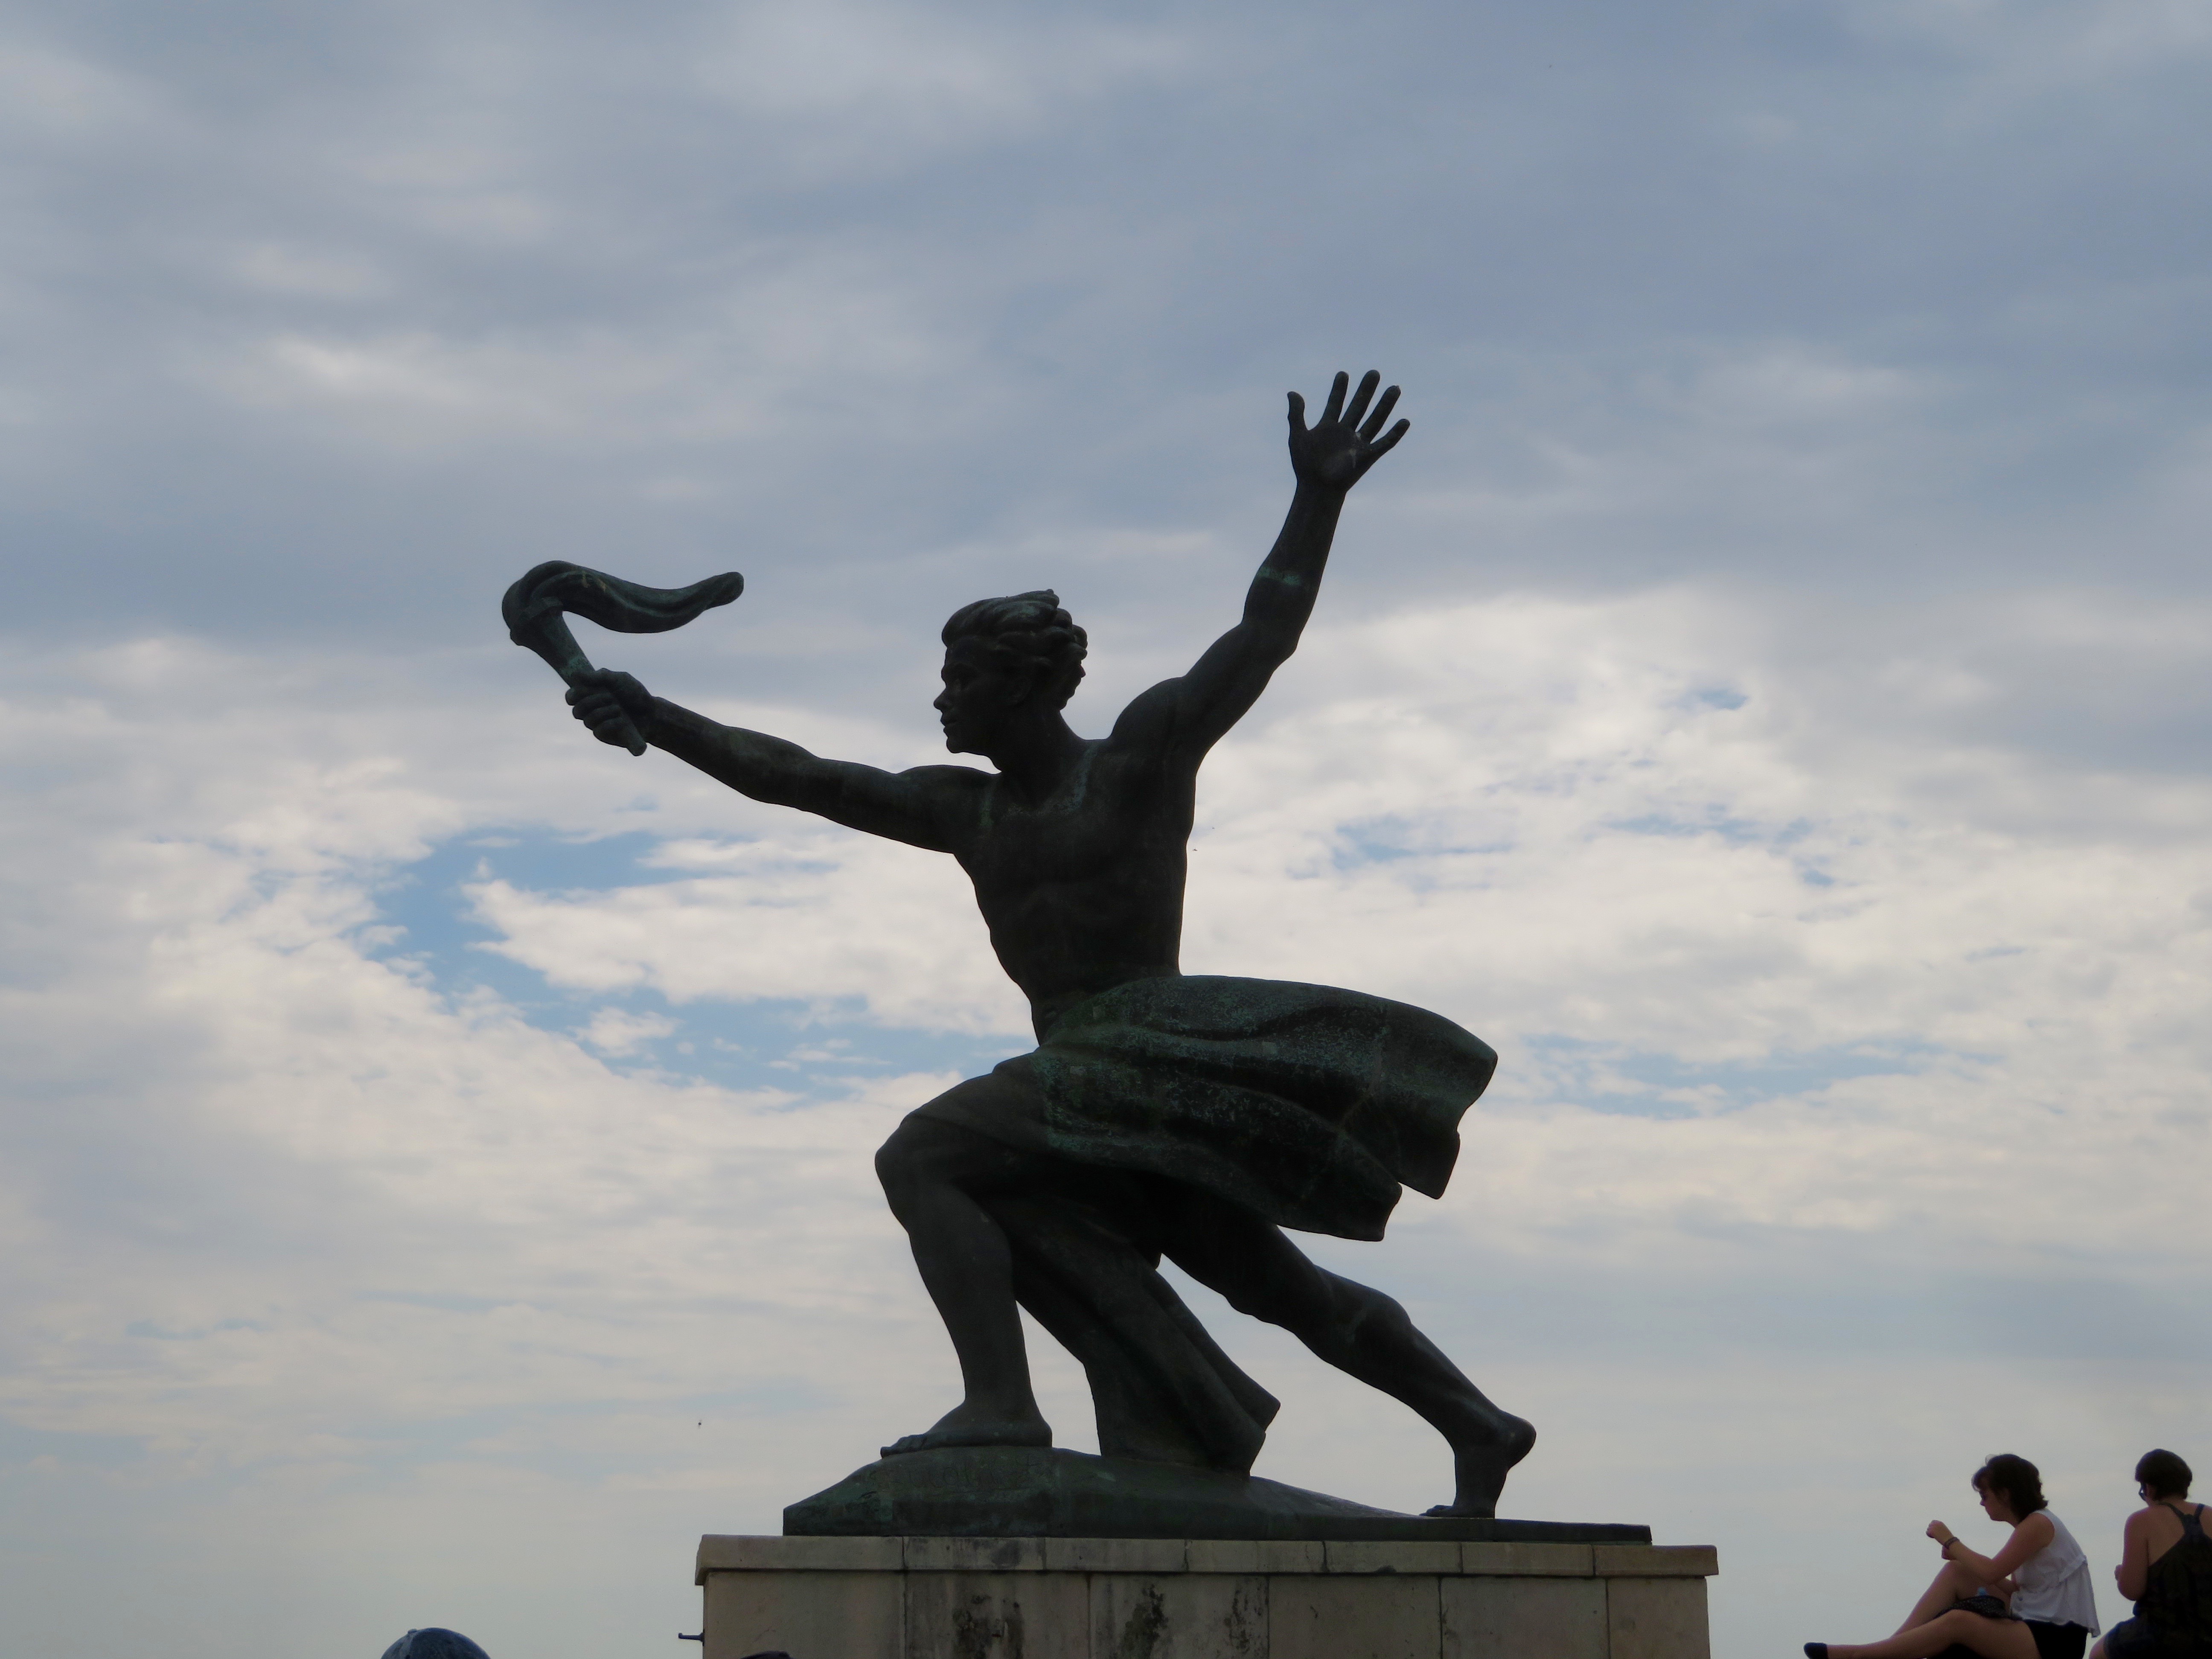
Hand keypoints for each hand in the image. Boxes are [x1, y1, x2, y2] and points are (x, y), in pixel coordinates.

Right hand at [566, 667, 654, 749]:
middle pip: (577, 710)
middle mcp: (591, 709)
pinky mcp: (605, 735)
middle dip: (591, 702)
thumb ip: (600, 676)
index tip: (577, 694)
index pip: (571, 697)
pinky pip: (598, 731)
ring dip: (604, 712)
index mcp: (591, 694)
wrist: (651, 713)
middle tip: (609, 696)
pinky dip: (610, 723)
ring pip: (587, 720)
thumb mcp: (620, 679)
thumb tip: (577, 675)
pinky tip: (621, 719)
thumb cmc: (635, 694)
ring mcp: (597, 723)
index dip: (571, 696)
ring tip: (619, 708)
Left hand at [1288, 369, 1408, 491]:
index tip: (1343, 374)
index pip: (1335, 403)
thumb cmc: (1305, 466)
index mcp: (1329, 428)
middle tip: (1373, 373)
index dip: (1339, 390)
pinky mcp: (1368, 456)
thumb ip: (1296, 414)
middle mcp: (1345, 433)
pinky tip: (1405, 421)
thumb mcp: (1297, 436)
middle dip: (1366, 390)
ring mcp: (1358, 443)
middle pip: (1359, 407)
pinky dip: (1395, 433)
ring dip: (1385, 405)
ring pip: (1375, 420)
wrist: (1317, 488)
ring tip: (1394, 388)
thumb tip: (1292, 393)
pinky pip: (1385, 443)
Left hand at [1928, 1521, 1955, 1544]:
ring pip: (1928, 1529)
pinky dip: (1930, 1535)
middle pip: (1930, 1525)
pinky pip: (1927, 1533)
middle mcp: (1935, 1523)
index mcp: (1939, 1523)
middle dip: (1931, 1529)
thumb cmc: (1948, 1537)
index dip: (1933, 1526)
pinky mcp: (1930, 1531)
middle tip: (1935, 1534)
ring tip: (1936, 1536)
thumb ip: (1939, 1528)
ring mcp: (1932, 1527)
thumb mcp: (1944, 1530)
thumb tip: (1934, 1529)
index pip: (1933, 1521)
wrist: (1949, 1540)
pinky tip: (1934, 1537)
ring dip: (1931, 1533)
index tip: (1935, 1530)